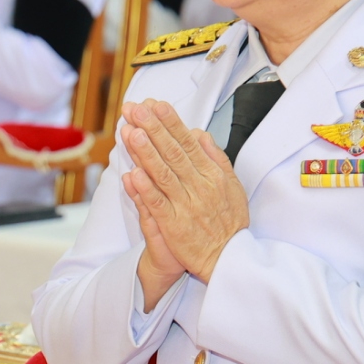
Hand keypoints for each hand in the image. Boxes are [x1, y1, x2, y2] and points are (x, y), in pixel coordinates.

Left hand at [119, 99, 248, 303]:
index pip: (188, 143)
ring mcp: (186, 206)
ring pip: (163, 175)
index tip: (155, 104)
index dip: (170, 122)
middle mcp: (200, 187)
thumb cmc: (229, 223)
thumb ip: (216, 158)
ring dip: (145, 153)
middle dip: (153, 129)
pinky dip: (145, 189)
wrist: (228, 259)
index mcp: (213, 175)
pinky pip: (158, 204)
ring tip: (131, 132)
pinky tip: (132, 173)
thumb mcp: (232, 186)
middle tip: (135, 109)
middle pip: (173, 153)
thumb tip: (200, 134)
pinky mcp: (174, 226)